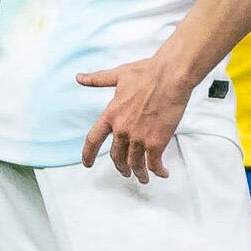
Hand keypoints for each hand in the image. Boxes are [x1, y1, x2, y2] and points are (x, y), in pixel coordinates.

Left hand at [77, 52, 194, 182]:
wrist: (170, 77)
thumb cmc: (147, 73)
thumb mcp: (118, 75)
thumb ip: (97, 80)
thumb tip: (79, 77)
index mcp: (111, 115)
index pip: (93, 140)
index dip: (88, 154)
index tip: (87, 164)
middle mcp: (122, 129)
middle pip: (116, 156)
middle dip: (121, 167)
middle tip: (125, 171)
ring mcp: (139, 137)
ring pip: (135, 163)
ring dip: (138, 173)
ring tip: (142, 177)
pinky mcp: (157, 141)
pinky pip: (154, 163)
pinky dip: (157, 170)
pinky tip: (162, 173)